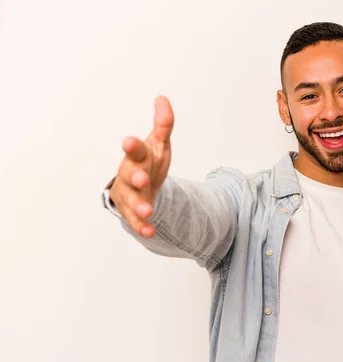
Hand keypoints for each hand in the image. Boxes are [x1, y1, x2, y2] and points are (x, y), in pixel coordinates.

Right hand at [109, 96, 173, 238]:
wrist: (142, 185)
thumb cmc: (149, 161)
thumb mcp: (159, 143)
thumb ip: (163, 124)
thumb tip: (162, 99)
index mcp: (137, 156)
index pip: (134, 149)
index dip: (132, 146)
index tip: (129, 142)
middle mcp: (130, 174)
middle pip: (129, 175)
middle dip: (135, 177)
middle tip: (143, 180)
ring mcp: (129, 193)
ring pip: (131, 200)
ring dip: (139, 205)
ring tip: (148, 210)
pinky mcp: (131, 211)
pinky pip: (135, 220)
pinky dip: (142, 226)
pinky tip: (149, 231)